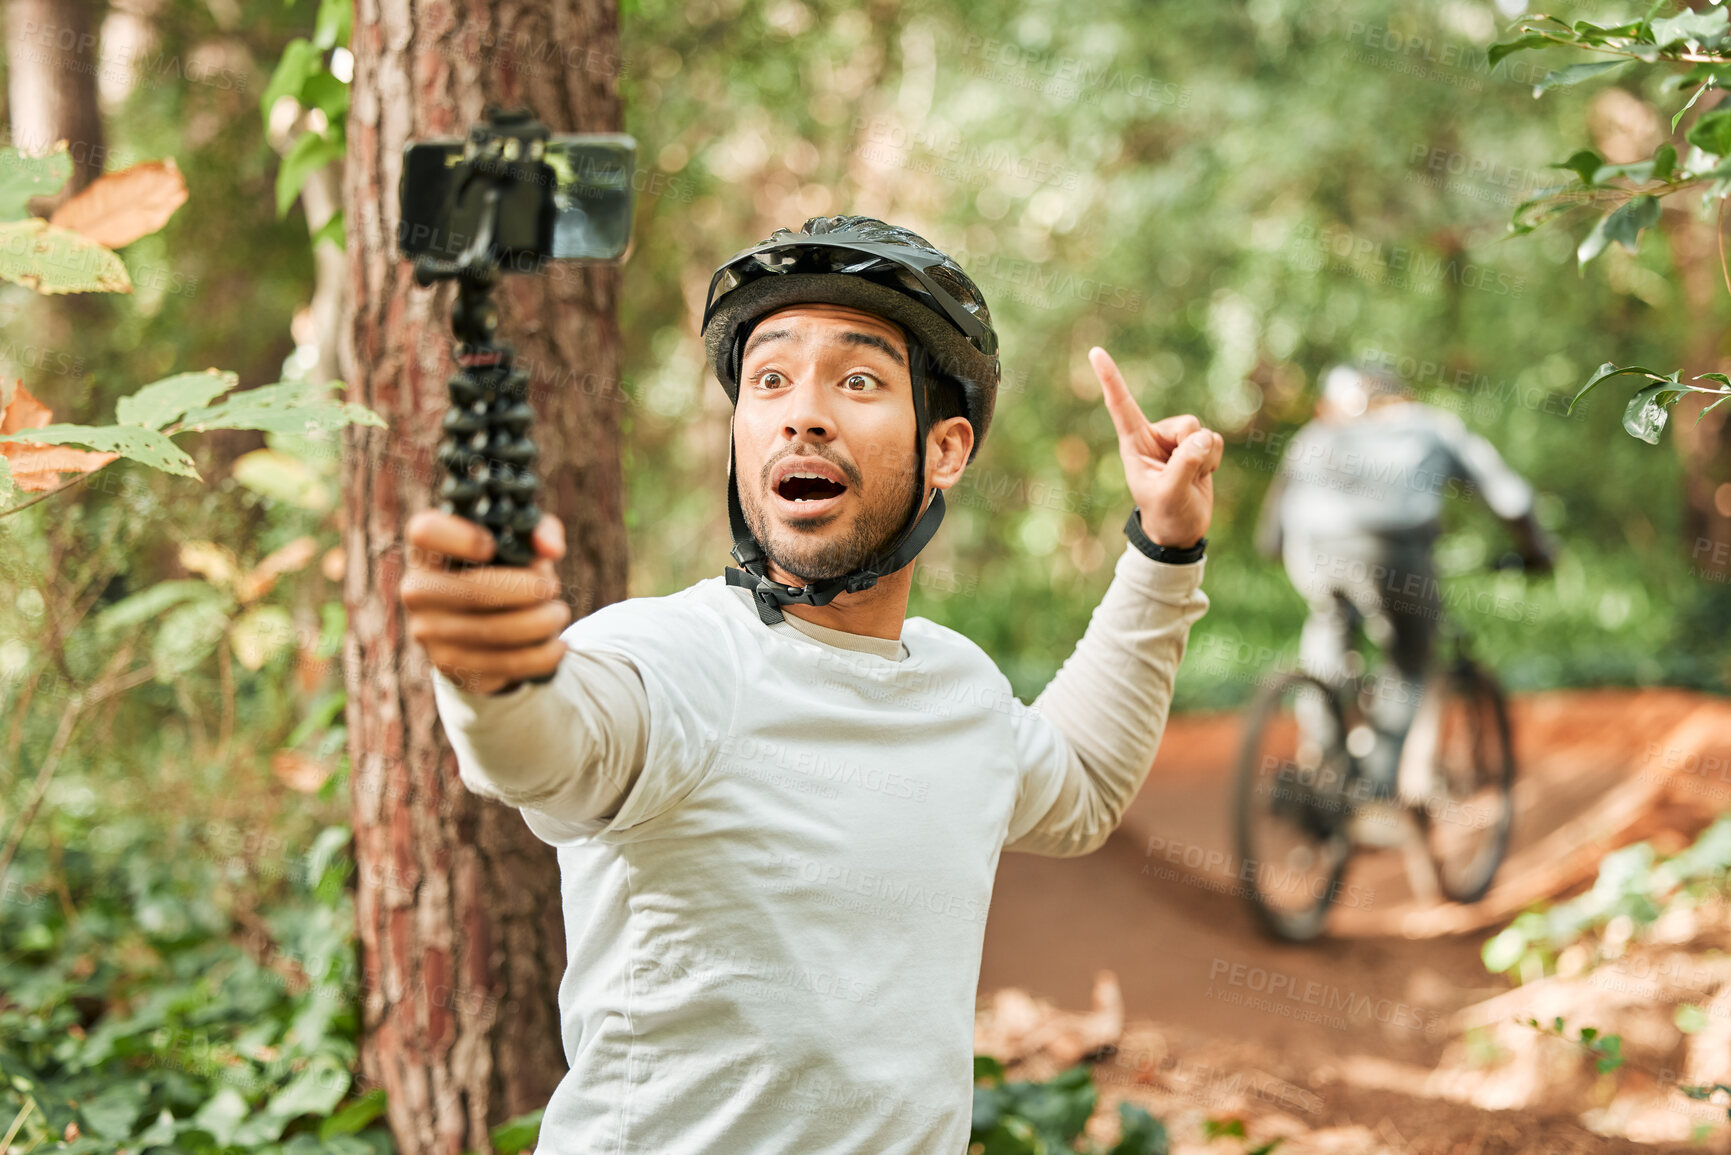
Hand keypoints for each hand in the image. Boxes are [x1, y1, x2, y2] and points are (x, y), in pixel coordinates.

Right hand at [400, 510, 570, 694]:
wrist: (481, 627)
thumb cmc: (501, 569)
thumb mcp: (520, 542)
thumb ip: (538, 531)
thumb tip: (551, 549)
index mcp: (429, 549)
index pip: (425, 533)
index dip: (461, 537)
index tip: (494, 545)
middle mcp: (418, 590)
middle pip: (473, 590)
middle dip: (528, 590)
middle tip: (552, 586)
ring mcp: (429, 631)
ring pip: (494, 631)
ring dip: (541, 623)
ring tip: (559, 614)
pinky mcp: (450, 665)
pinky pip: (504, 664)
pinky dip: (541, 656)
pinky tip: (558, 646)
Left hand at [1090, 346, 1223, 546]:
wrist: (1181, 530)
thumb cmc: (1166, 514)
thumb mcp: (1170, 493)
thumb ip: (1185, 464)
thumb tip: (1202, 438)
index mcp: (1134, 444)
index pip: (1121, 405)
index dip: (1110, 378)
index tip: (1094, 352)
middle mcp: (1154, 436)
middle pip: (1186, 423)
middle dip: (1191, 450)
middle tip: (1179, 477)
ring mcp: (1176, 440)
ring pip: (1203, 432)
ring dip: (1204, 459)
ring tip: (1189, 478)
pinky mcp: (1196, 447)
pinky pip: (1215, 441)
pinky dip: (1213, 461)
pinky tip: (1200, 475)